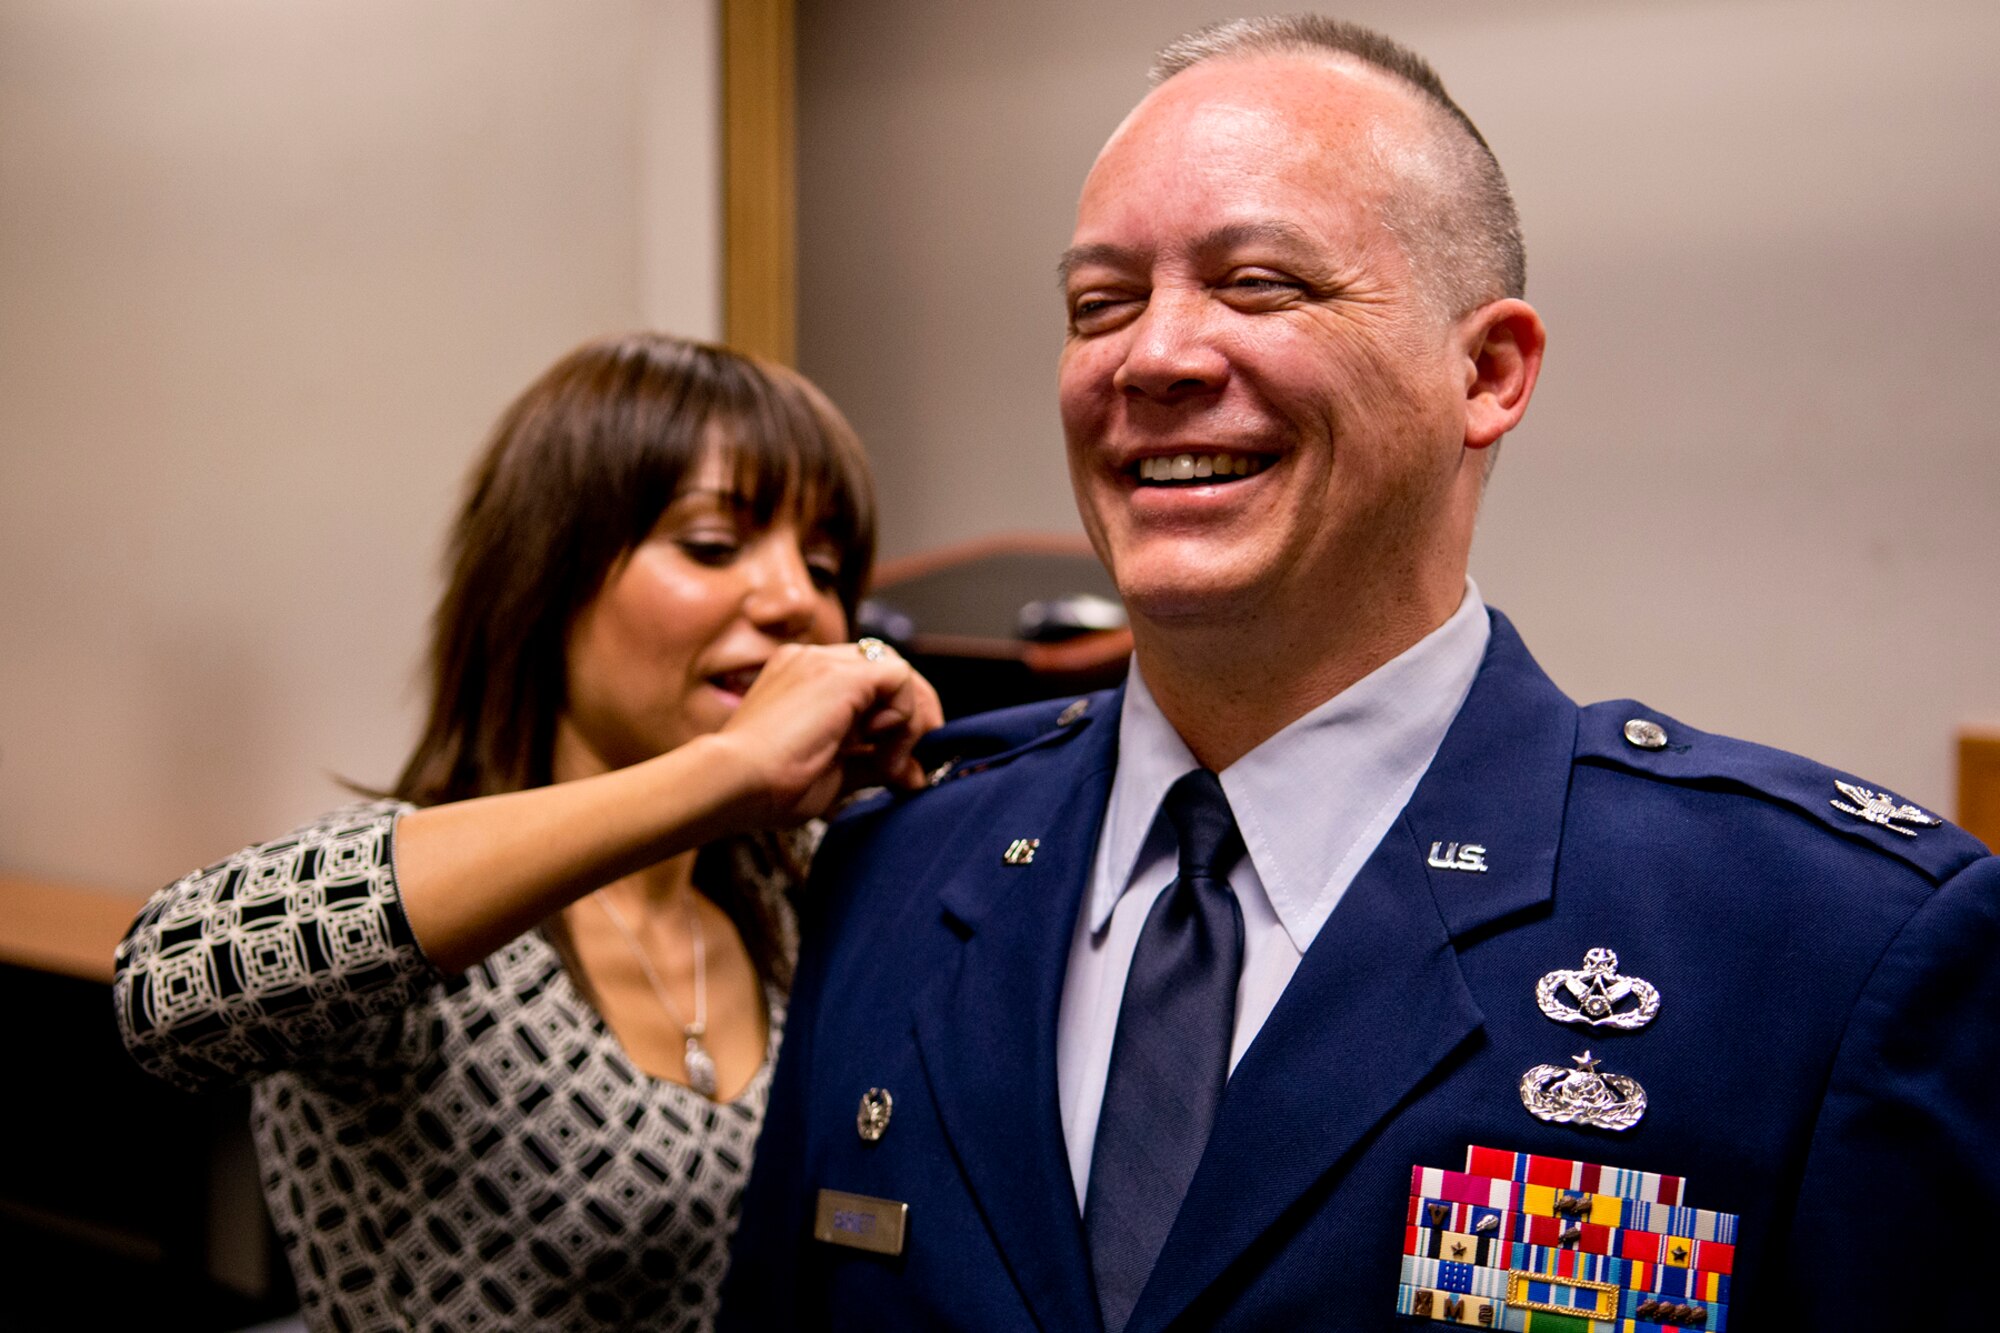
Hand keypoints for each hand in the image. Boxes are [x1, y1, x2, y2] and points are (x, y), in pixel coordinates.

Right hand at [706, 640, 943, 826]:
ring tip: (891, 763)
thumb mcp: (832, 775)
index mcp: (800, 678)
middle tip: (909, 763)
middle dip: (910, 715)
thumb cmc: (766, 789)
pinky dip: (905, 716)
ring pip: (897, 672)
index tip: (895, 764)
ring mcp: (823, 661)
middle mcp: (811, 661)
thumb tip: (915, 775)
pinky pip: (900, 678)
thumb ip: (873, 765)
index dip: (892, 720)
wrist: (732, 784)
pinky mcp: (840, 674)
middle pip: (886, 670)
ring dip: (908, 720)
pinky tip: (884, 751)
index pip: (867, 682)